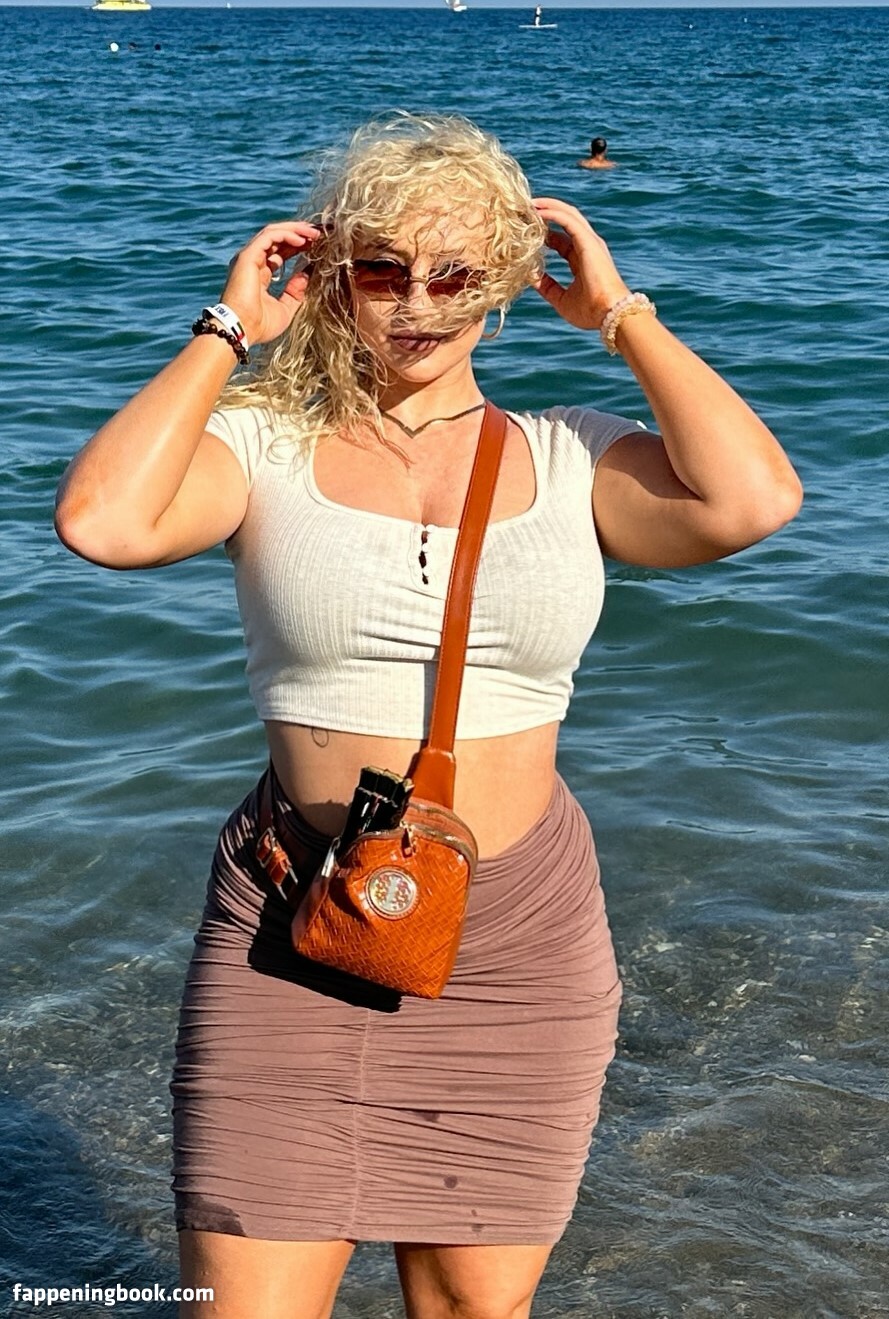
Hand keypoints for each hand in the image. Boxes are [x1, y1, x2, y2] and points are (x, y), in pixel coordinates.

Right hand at [219, 221, 321, 344]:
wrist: (242, 330)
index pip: (279, 252)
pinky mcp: (247, 256)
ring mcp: (248, 257)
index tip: (316, 245)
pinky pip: (269, 236)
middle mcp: (252, 262)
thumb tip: (306, 275)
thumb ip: (295, 292)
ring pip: (273, 233)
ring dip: (295, 230)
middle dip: (299, 234)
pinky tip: (302, 240)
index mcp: (259, 274)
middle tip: (319, 234)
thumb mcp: (285, 309)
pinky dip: (287, 234)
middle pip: (277, 239)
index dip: (297, 246)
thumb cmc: (259, 326)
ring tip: (314, 233)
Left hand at [532, 198, 630, 330]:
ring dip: (548, 206)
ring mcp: (589, 242)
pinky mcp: (588, 241)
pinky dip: (552, 212)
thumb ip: (547, 287)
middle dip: (546, 211)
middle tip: (525, 208)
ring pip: (567, 214)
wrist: (609, 314)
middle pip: (565, 220)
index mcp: (582, 259)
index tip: (525, 230)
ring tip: (529, 203)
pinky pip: (567, 219)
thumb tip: (530, 278)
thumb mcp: (561, 299)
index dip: (545, 233)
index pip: (561, 239)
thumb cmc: (591, 312)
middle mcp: (587, 246)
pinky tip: (537, 210)